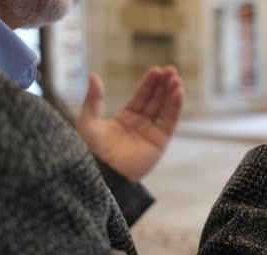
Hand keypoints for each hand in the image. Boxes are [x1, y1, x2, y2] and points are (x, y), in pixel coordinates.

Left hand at [77, 66, 183, 181]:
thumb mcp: (88, 121)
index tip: (157, 70)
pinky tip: (178, 93)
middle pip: (156, 100)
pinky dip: (176, 107)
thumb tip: (94, 76)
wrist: (103, 172)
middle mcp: (140, 124)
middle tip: (171, 70)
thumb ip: (93, 99)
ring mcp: (151, 132)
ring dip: (172, 93)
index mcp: (125, 117)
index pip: (141, 96)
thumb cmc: (92, 150)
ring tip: (176, 79)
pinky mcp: (160, 142)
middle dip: (164, 85)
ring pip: (165, 108)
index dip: (149, 83)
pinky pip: (170, 121)